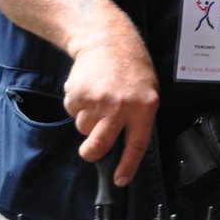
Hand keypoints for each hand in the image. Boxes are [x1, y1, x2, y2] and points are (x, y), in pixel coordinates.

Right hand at [62, 27, 159, 187]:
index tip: (120, 180)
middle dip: (92, 152)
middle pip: (100, 145)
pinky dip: (78, 105)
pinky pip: (73, 112)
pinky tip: (89, 89)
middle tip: (92, 149)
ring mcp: (98, 100)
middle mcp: (121, 106)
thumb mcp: (147, 90)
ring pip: (84, 128)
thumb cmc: (130, 68)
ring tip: (99, 98)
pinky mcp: (77, 94)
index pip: (137, 144)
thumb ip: (138, 117)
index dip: (127, 166)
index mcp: (144, 106)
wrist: (107, 39)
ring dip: (88, 120)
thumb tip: (124, 147)